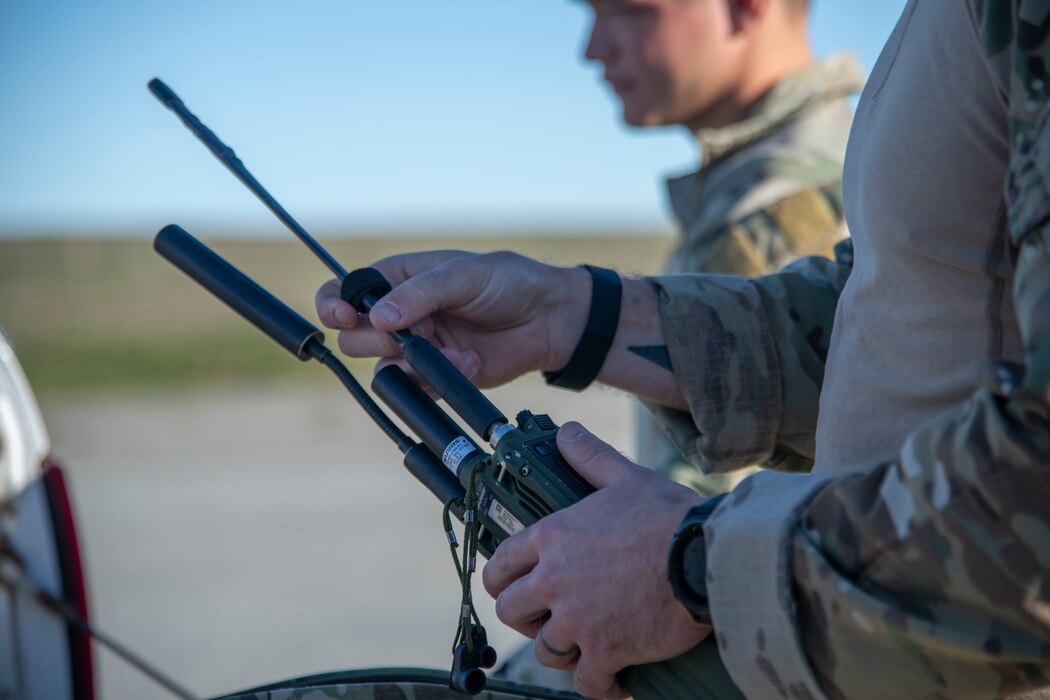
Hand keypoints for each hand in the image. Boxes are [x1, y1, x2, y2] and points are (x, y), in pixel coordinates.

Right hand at [314, 250, 590, 387]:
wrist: (549, 320)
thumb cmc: (507, 282)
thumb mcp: (463, 274)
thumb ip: (419, 294)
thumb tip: (377, 317)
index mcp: (399, 277)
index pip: (344, 290)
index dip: (334, 305)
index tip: (345, 316)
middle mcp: (401, 313)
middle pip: (355, 335)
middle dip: (377, 338)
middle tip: (415, 332)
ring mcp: (417, 346)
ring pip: (383, 366)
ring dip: (410, 363)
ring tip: (450, 352)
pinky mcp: (436, 375)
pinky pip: (414, 388)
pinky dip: (434, 380)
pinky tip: (467, 363)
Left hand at [482, 422, 709, 698]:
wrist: (708, 557)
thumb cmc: (670, 515)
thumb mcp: (627, 477)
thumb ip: (591, 458)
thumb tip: (568, 432)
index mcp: (553, 537)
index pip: (499, 564)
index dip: (502, 579)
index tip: (513, 586)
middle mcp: (554, 580)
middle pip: (511, 612)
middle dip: (526, 618)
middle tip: (547, 618)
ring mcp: (577, 620)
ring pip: (545, 651)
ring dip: (563, 651)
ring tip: (584, 647)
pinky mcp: (605, 651)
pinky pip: (587, 683)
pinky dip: (601, 687)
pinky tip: (615, 684)